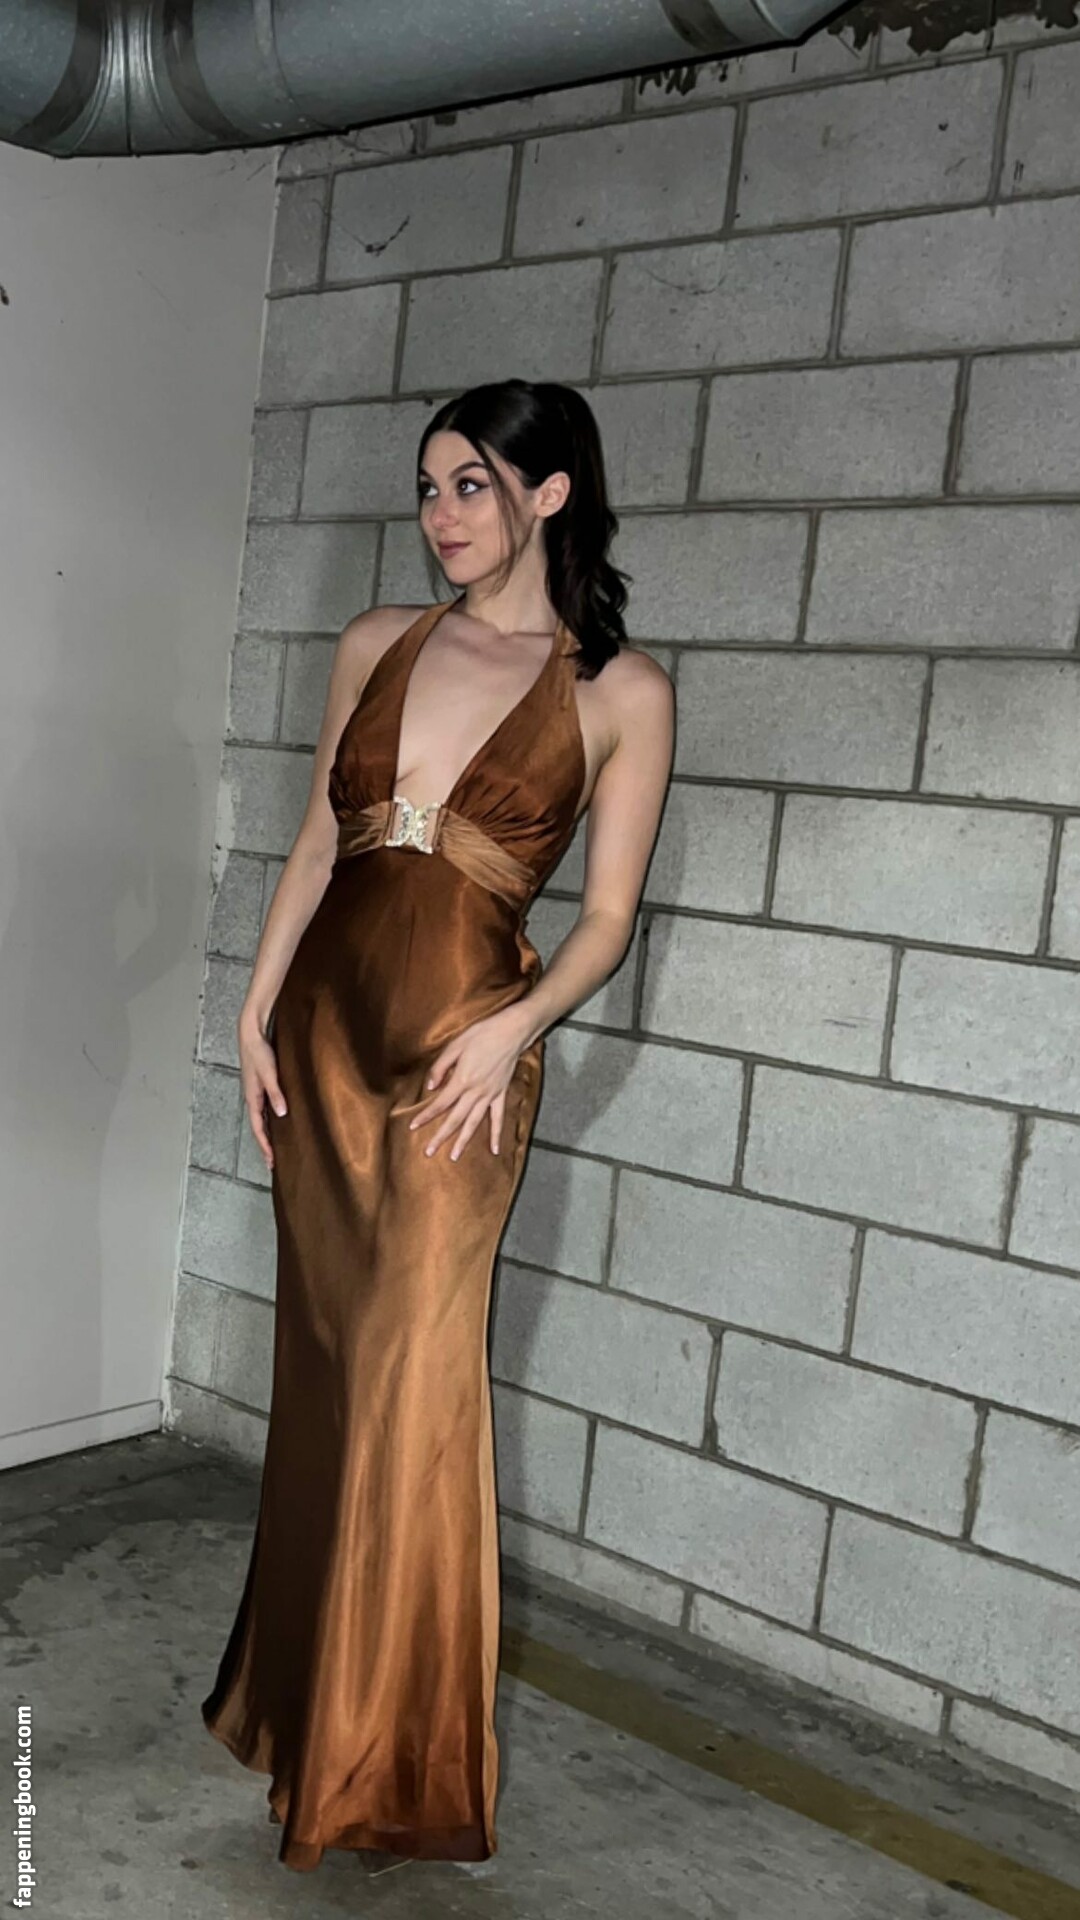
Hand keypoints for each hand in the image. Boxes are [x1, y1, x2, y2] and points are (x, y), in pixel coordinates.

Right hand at [238, 1013, 286, 1171]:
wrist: (251, 1033)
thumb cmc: (258, 1052)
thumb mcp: (269, 1073)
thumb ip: (276, 1092)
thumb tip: (282, 1113)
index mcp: (252, 1098)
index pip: (258, 1128)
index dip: (265, 1145)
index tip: (271, 1161)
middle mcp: (253, 1098)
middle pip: (259, 1127)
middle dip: (265, 1145)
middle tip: (273, 1162)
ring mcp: (257, 1092)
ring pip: (262, 1118)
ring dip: (268, 1133)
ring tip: (276, 1147)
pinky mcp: (262, 1085)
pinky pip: (265, 1108)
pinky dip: (271, 1119)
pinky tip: (279, 1121)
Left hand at [409, 1006, 533, 1161]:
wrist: (510, 1031)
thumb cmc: (482, 1034)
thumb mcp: (455, 1045)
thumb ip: (440, 1067)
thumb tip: (430, 1087)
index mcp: (462, 1080)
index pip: (440, 1103)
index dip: (426, 1115)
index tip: (414, 1126)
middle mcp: (475, 1091)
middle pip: (455, 1119)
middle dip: (441, 1136)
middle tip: (428, 1151)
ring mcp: (490, 1094)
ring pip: (474, 1123)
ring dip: (463, 1141)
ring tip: (453, 1156)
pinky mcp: (500, 1093)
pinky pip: (498, 1118)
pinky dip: (496, 1134)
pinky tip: (494, 1150)